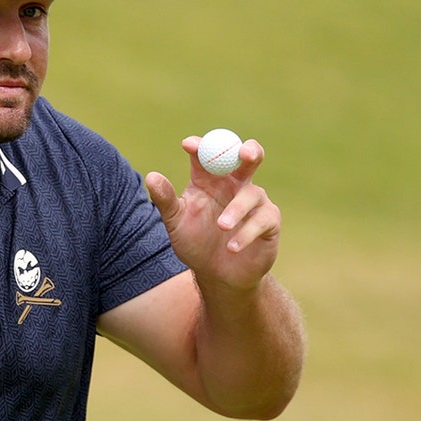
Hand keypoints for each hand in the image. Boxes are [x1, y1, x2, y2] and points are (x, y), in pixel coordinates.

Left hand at [145, 135, 280, 290]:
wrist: (216, 275)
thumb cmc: (195, 242)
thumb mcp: (176, 222)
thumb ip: (165, 200)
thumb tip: (151, 176)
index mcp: (208, 179)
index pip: (206, 154)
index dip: (200, 146)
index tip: (189, 145)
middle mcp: (233, 184)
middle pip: (247, 158)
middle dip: (249, 151)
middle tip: (245, 153)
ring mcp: (254, 201)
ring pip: (251, 194)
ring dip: (236, 210)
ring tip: (221, 227)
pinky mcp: (269, 220)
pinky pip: (262, 219)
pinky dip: (245, 233)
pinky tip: (232, 247)